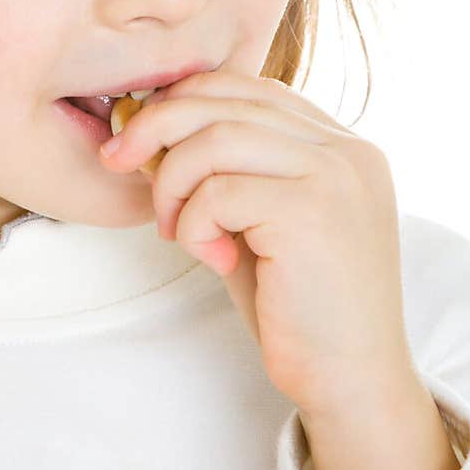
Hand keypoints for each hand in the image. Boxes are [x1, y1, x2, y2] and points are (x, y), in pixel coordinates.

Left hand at [98, 69, 418, 421]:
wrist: (352, 381)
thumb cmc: (297, 308)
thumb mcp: (254, 224)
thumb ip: (219, 173)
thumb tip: (140, 129)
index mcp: (339, 144)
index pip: (248, 87)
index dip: (184, 101)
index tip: (137, 140)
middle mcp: (346, 148)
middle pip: (227, 100)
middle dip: (156, 127)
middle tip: (118, 161)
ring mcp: (337, 175)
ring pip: (217, 139)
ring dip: (173, 182)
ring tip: (175, 230)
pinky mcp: (315, 211)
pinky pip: (220, 192)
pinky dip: (195, 224)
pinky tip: (212, 258)